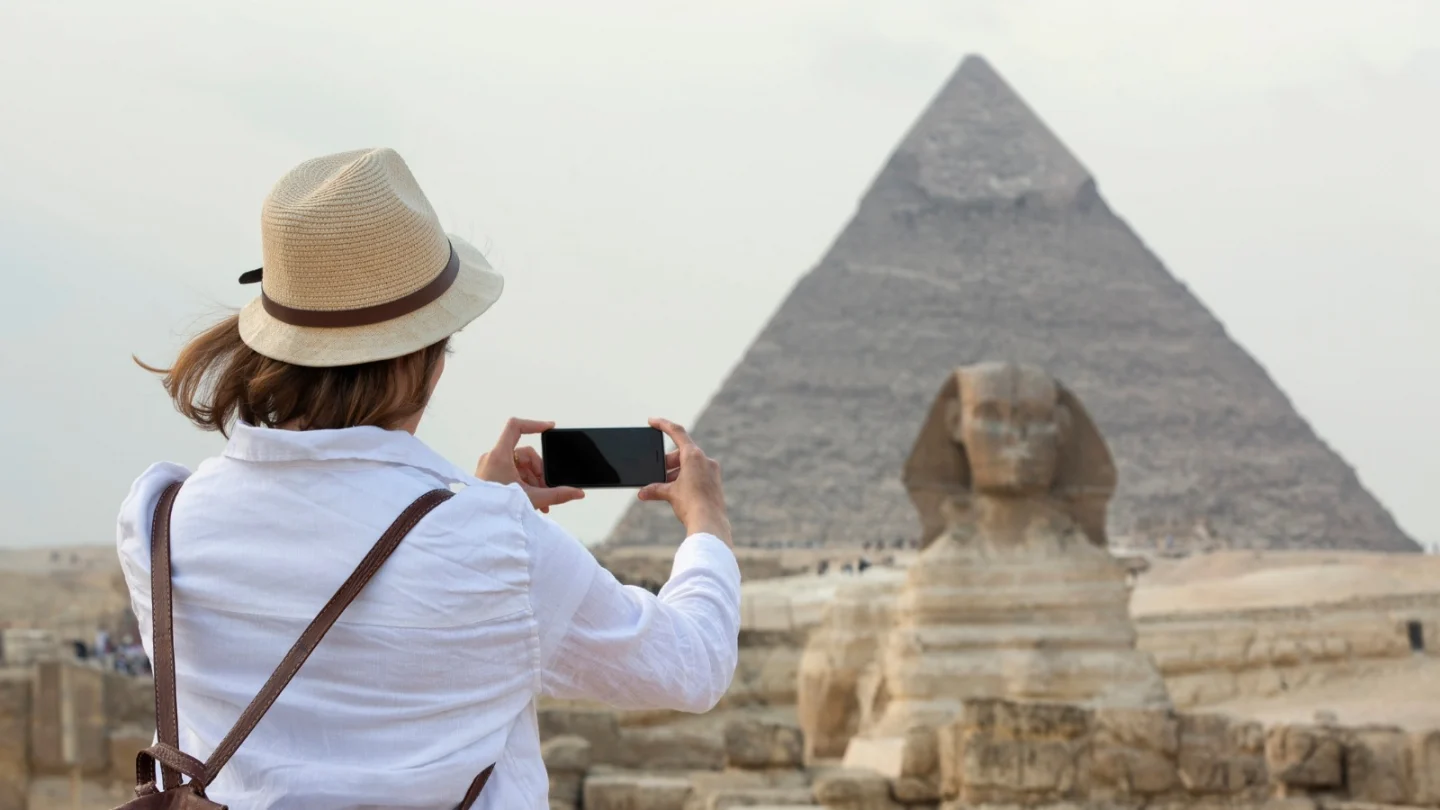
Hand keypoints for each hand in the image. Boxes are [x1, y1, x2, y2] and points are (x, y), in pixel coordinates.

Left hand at [476, 418, 584, 512]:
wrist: (476, 526)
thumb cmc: (497, 509)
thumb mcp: (531, 499)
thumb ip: (557, 495)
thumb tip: (578, 493)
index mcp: (499, 456)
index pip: (516, 427)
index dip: (535, 424)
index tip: (550, 428)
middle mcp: (493, 457)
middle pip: (525, 454)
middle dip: (539, 472)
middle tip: (546, 489)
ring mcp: (490, 467)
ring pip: (520, 466)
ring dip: (534, 481)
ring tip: (540, 501)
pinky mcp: (490, 476)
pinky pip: (512, 473)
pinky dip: (524, 484)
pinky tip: (532, 500)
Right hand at [637, 418, 731, 546]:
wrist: (710, 523)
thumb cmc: (691, 505)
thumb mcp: (670, 493)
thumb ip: (655, 489)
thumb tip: (642, 493)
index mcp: (694, 455)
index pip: (677, 432)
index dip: (663, 424)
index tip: (652, 421)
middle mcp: (705, 460)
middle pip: (681, 453)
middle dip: (667, 462)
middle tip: (656, 473)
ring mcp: (712, 471)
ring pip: (689, 465)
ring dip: (675, 473)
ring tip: (665, 488)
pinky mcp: (715, 482)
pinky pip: (697, 474)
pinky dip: (685, 479)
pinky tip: (678, 492)